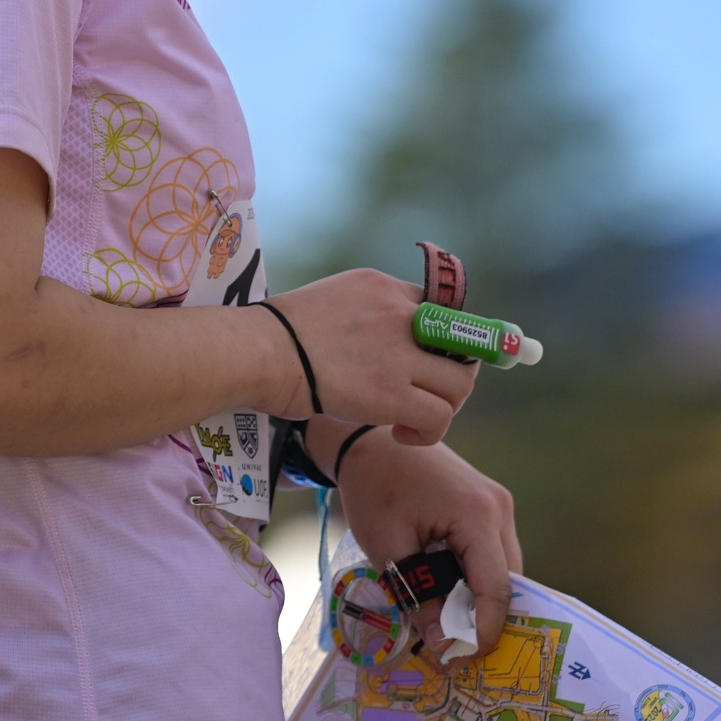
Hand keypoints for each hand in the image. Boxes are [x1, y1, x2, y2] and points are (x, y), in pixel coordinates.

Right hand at [260, 270, 477, 440]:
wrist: (260, 351)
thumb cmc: (276, 335)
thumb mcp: (328, 302)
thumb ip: (362, 316)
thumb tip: (374, 346)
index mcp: (381, 286)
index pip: (438, 308)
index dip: (440, 340)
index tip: (427, 362)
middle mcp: (399, 313)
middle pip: (460, 344)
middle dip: (452, 374)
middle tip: (428, 393)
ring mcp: (400, 353)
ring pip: (459, 383)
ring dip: (444, 406)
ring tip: (415, 418)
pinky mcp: (393, 394)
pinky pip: (439, 416)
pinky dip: (429, 432)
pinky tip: (403, 434)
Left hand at [332, 433, 521, 658]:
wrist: (369, 438)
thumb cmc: (374, 486)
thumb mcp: (387, 545)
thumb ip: (419, 594)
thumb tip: (443, 644)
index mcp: (478, 515)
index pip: (497, 588)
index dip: (482, 632)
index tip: (460, 662)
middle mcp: (499, 508)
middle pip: (506, 581)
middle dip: (481, 620)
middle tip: (450, 650)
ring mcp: (497, 504)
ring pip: (502, 569)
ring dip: (477, 598)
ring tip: (445, 625)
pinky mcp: (487, 505)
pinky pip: (491, 553)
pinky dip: (474, 577)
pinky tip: (446, 593)